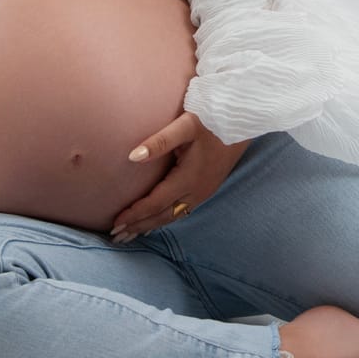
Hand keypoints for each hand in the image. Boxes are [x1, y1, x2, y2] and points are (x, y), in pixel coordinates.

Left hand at [109, 110, 251, 243]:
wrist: (242, 122)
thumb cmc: (212, 120)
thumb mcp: (186, 125)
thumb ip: (160, 141)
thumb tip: (133, 156)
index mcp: (188, 179)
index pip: (155, 203)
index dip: (135, 214)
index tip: (115, 223)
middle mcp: (196, 191)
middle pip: (162, 216)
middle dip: (139, 226)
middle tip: (117, 236)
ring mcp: (203, 192)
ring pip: (173, 216)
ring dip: (151, 225)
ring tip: (131, 234)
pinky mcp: (207, 189)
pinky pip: (182, 211)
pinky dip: (165, 218)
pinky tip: (157, 220)